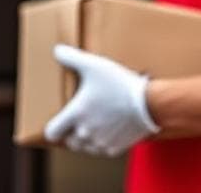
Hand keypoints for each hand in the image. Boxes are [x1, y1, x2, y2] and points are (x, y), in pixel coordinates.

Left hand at [43, 45, 159, 156]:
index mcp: (76, 115)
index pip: (52, 133)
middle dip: (71, 133)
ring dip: (86, 140)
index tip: (59, 119)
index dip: (53, 127)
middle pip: (69, 142)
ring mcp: (101, 142)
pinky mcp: (116, 148)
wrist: (149, 102)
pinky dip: (103, 143)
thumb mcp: (94, 65)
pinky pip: (103, 150)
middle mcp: (85, 132)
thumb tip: (56, 50)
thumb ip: (72, 57)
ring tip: (94, 124)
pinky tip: (109, 129)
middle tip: (80, 119)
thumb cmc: (119, 83)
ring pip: (85, 148)